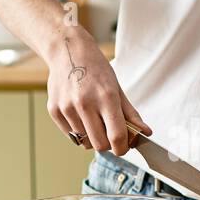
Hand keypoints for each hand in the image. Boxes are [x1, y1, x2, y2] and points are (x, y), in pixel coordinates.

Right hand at [45, 26, 149, 155]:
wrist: (68, 51)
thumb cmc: (95, 69)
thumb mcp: (117, 88)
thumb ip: (131, 114)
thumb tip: (145, 132)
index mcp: (106, 97)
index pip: (116, 136)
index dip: (122, 148)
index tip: (123, 147)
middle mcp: (85, 103)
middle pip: (100, 145)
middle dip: (108, 144)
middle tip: (109, 133)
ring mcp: (67, 107)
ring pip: (84, 142)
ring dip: (92, 137)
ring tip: (93, 118)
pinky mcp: (54, 110)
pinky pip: (70, 135)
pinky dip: (78, 132)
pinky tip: (80, 115)